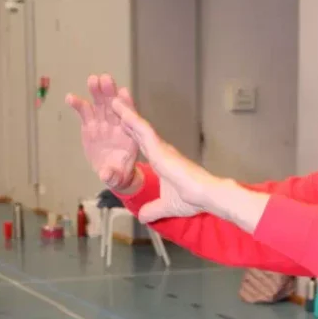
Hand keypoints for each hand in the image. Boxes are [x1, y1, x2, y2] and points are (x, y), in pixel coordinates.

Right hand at [66, 75, 138, 189]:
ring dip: (97, 91)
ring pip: (101, 105)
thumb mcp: (117, 178)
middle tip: (106, 79)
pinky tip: (70, 97)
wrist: (111, 173)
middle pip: (114, 106)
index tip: (123, 93)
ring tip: (92, 80)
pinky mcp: (90, 125)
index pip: (130, 117)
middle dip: (111, 92)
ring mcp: (103, 123)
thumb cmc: (119, 174)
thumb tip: (105, 175)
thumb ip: (112, 176)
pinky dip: (78, 104)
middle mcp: (117, 126)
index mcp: (129, 136)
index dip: (127, 105)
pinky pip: (84, 112)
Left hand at [110, 99, 220, 222]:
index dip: (132, 135)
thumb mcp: (166, 206)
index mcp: (162, 162)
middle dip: (127, 119)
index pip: (143, 145)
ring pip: (139, 126)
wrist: (205, 196)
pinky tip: (119, 109)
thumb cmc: (192, 199)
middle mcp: (161, 151)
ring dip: (126, 113)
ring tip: (112, 100)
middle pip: (139, 132)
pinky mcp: (160, 148)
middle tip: (113, 105)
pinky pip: (142, 129)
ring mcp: (161, 148)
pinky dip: (131, 118)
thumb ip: (153, 210)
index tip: (122, 125)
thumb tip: (142, 217)